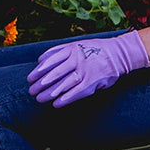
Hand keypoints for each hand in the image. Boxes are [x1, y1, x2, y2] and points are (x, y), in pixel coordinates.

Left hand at [26, 31, 148, 107]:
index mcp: (72, 49)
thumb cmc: (94, 50)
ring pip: (64, 84)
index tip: (30, 78)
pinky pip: (76, 92)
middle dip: (41, 84)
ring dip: (50, 93)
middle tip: (31, 91)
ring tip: (40, 98)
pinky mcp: (93, 82)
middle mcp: (78, 59)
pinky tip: (56, 104)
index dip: (39, 71)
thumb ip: (59, 51)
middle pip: (55, 73)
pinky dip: (66, 98)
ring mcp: (85, 71)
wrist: (118, 54)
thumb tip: (40, 59)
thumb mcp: (76, 45)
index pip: (51, 61)